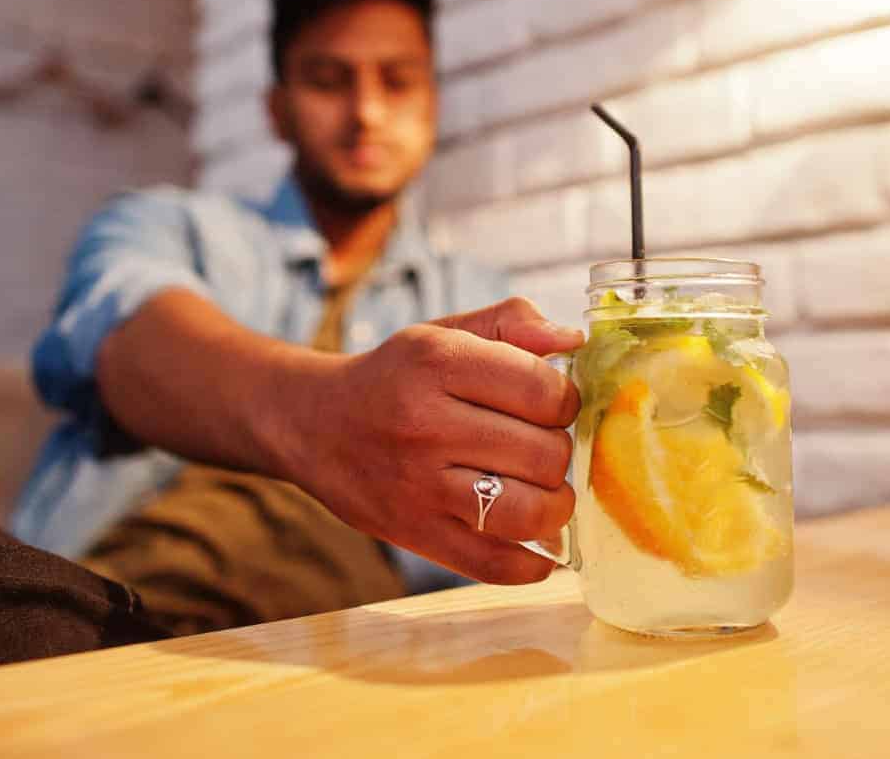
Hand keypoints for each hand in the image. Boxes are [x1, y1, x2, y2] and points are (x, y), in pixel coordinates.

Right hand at [283, 297, 582, 584]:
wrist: (316, 425)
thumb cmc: (397, 377)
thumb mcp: (444, 333)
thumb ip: (512, 323)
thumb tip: (572, 341)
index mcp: (438, 362)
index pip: (543, 390)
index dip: (565, 400)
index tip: (551, 405)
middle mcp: (427, 424)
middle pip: (543, 454)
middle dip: (559, 453)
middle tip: (542, 449)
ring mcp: (419, 486)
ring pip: (529, 513)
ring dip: (556, 508)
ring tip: (545, 494)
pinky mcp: (415, 534)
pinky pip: (495, 565)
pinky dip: (532, 565)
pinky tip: (538, 548)